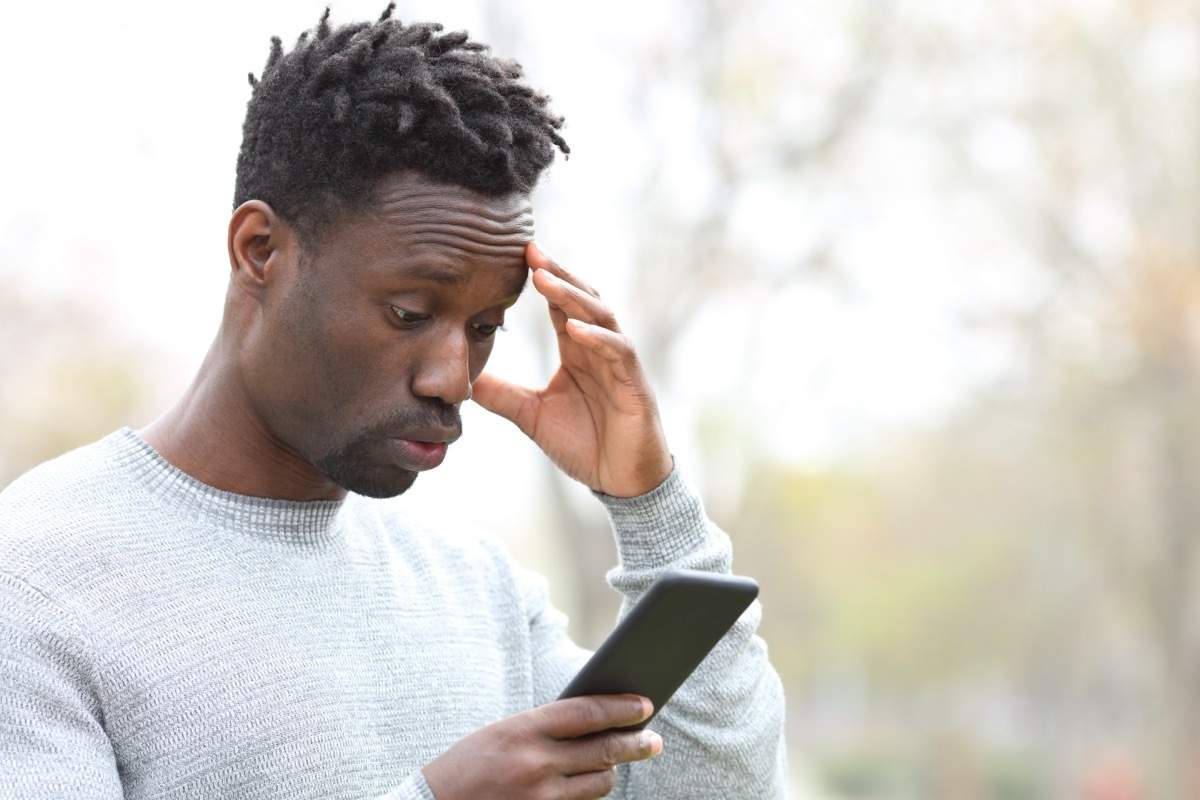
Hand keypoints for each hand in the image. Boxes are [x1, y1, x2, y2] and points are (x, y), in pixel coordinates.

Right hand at [421, 695, 662, 799]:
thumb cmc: (467, 767)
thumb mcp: (502, 734)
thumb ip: (544, 729)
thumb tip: (592, 723)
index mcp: (524, 730)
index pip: (586, 712)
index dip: (621, 707)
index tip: (644, 704)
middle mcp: (536, 764)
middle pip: (604, 750)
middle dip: (636, 743)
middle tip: (654, 739)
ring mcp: (540, 798)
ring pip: (599, 783)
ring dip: (610, 771)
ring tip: (615, 762)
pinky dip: (587, 795)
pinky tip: (588, 784)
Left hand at [473, 243, 673, 497]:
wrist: (622, 483)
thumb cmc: (586, 445)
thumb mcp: (532, 415)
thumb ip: (502, 395)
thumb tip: (465, 379)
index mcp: (577, 352)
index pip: (560, 306)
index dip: (543, 280)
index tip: (517, 255)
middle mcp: (600, 350)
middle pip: (582, 299)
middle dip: (557, 274)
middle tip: (531, 250)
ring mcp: (619, 364)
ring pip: (600, 317)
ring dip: (573, 297)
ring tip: (546, 280)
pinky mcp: (634, 385)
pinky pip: (618, 352)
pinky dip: (597, 338)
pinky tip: (575, 328)